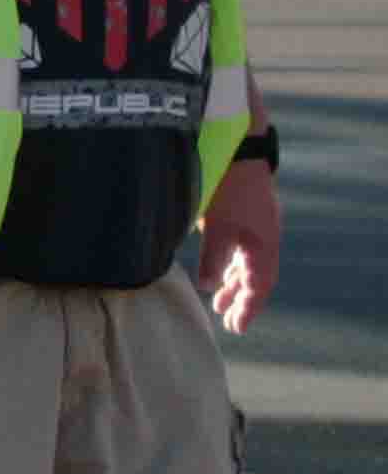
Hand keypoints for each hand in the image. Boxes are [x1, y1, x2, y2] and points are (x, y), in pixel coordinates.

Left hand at [197, 159, 279, 335]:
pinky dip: (231, 264)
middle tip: (229, 322)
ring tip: (220, 302)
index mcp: (263, 244)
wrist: (239, 146)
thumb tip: (208, 286)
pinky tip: (220, 271)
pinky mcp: (247, 214)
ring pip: (248, 263)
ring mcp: (258, 225)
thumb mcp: (218, 225)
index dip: (248, 307)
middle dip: (242, 300)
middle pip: (256, 277)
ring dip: (234, 283)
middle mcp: (265, 237)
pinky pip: (243, 249)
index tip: (237, 327)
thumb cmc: (229, 186)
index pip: (259, 285)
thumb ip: (214, 258)